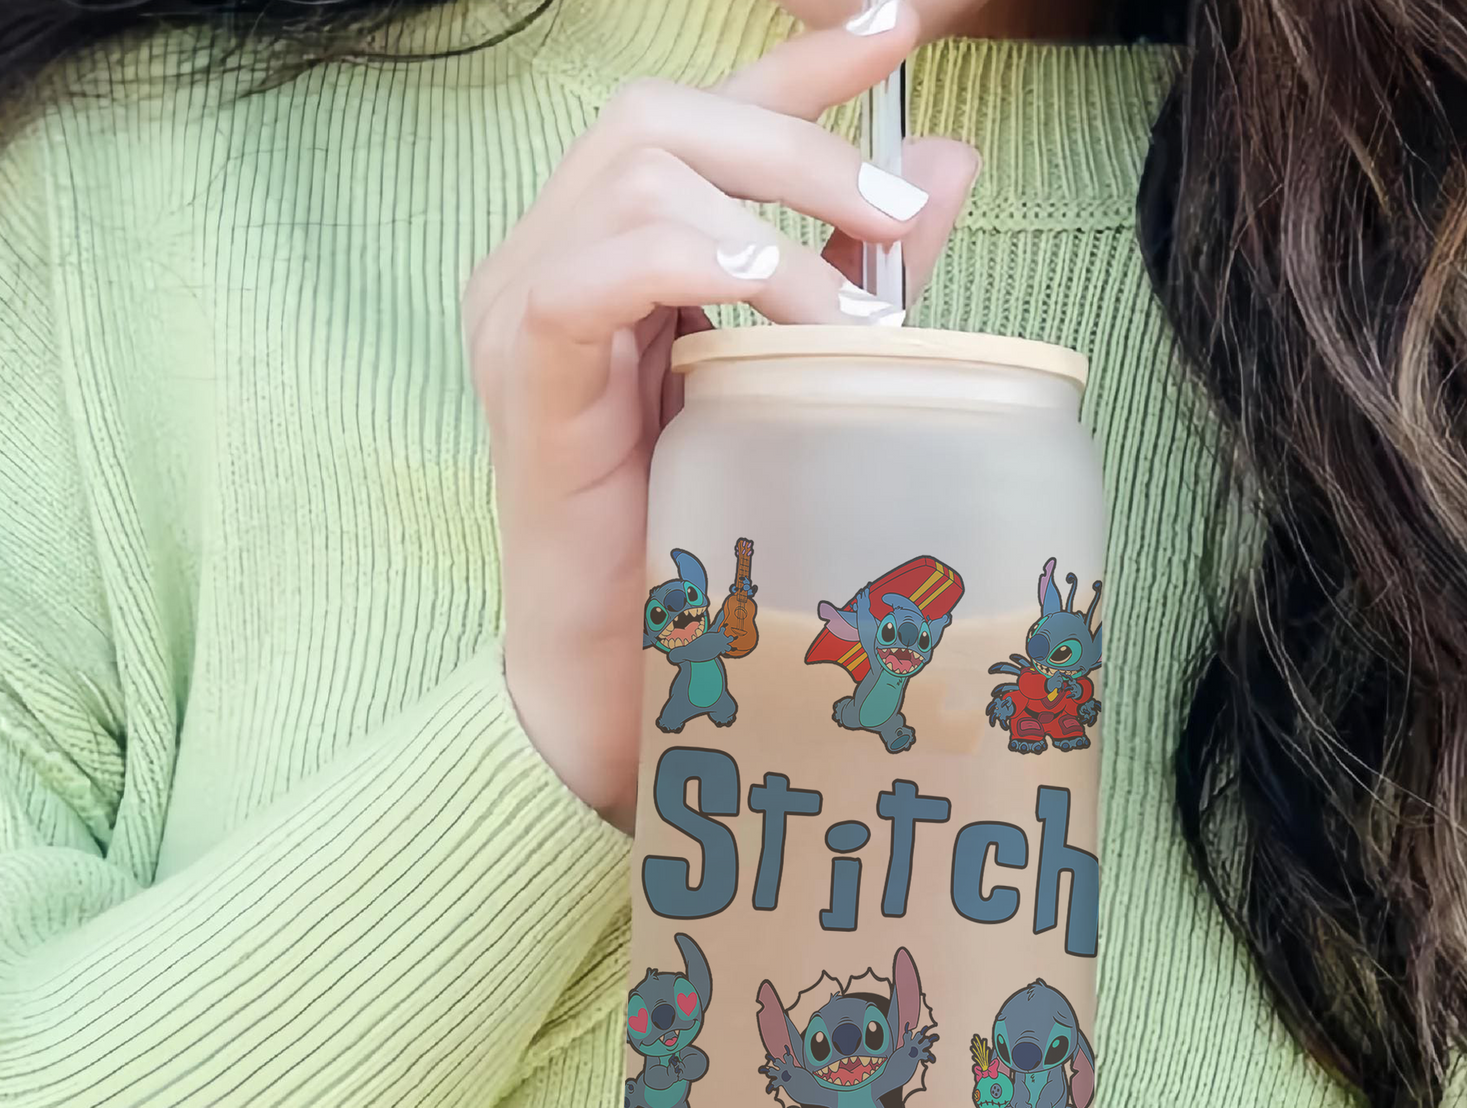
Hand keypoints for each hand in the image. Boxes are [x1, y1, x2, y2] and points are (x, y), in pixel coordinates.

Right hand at [463, 3, 979, 826]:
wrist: (612, 682)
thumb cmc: (695, 551)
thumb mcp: (798, 392)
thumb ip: (859, 279)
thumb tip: (945, 164)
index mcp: (622, 256)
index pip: (707, 117)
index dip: (801, 63)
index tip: (903, 25)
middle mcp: (559, 257)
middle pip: (665, 115)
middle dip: (799, 143)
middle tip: (895, 222)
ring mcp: (524, 306)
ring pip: (638, 172)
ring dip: (769, 222)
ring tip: (854, 318)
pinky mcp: (522, 369)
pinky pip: (594, 267)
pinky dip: (696, 266)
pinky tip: (770, 311)